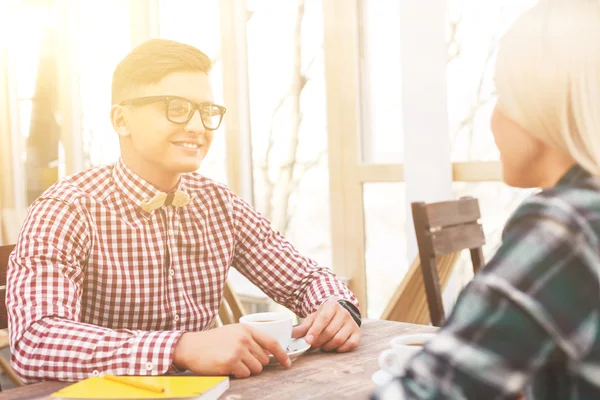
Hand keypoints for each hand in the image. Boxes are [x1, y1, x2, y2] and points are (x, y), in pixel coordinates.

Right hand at [173, 324, 290, 377]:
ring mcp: (237, 350)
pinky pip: (245, 374)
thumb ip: (250, 339)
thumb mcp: (232, 332)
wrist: (190, 346)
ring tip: (234, 363)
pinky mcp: (230, 362)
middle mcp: (244, 338)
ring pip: (256, 368)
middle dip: (256, 363)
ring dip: (247, 370)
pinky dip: (239, 374)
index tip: (287, 363)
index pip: (271, 342)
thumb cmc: (212, 341)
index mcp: (246, 329)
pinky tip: (228, 367)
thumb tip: (268, 352)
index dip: (282, 354)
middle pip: (264, 359)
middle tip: (242, 361)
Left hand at [291, 299, 360, 351]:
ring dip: (328, 346)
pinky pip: (350, 344)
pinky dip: (340, 349)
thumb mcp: (313, 319)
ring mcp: (352, 323)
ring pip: (339, 339)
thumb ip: (302, 328)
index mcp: (332, 306)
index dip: (315, 331)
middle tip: (313, 344)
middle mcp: (344, 313)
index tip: (307, 341)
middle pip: (330, 331)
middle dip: (319, 341)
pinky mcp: (357, 332)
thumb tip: (289, 334)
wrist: (340, 313)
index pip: (323, 319)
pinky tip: (333, 347)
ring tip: (322, 345)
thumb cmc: (324, 317)